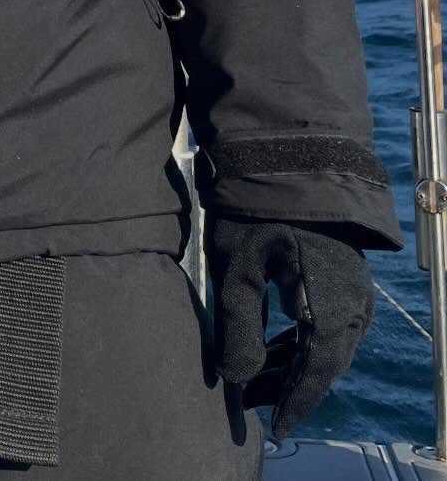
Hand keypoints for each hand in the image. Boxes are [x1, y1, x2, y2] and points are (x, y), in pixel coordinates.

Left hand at [208, 217, 374, 438]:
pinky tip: (273, 352)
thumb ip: (239, 328)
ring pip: (326, 345)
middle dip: (289, 385)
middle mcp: (354, 302)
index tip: (276, 428)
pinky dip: (301, 343)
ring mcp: (354, 291)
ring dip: (293, 364)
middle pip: (324, 360)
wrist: (283, 163)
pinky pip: (328, 325)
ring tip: (255, 382)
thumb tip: (238, 382)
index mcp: (331, 302)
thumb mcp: (237, 269)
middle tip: (253, 403)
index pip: (318, 368)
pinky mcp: (345, 281)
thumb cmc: (254, 213)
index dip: (296, 400)